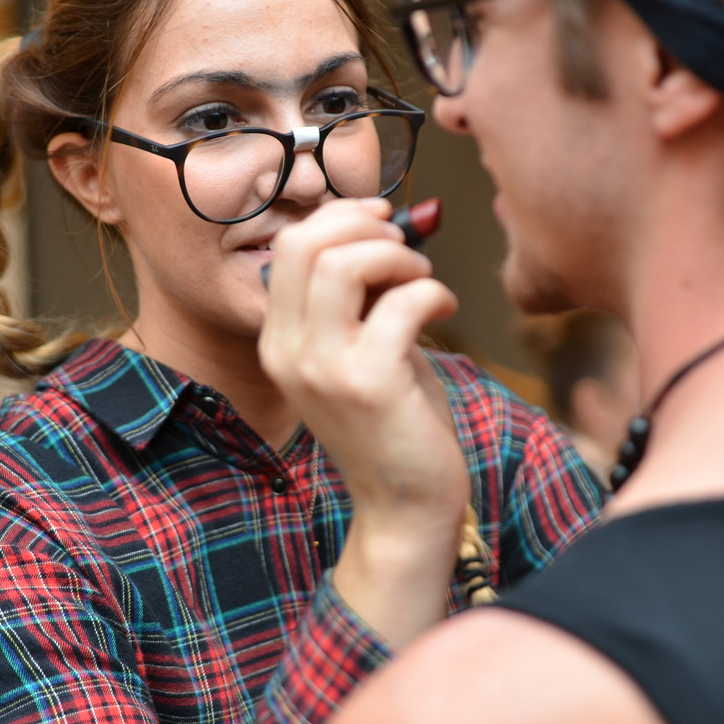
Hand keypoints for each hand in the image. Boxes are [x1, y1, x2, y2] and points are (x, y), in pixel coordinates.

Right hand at [260, 199, 468, 645]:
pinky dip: (432, 291)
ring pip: (345, 264)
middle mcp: (288, 352)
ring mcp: (322, 369)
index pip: (289, 246)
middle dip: (368, 229)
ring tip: (423, 279)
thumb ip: (364, 295)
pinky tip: (446, 308)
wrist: (405, 506)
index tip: (385, 219)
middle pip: (307, 244)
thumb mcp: (364, 349)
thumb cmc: (395, 422)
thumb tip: (393, 224)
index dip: (340, 218)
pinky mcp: (367, 384)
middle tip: (408, 250)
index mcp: (278, 341)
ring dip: (399, 258)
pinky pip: (401, 303)